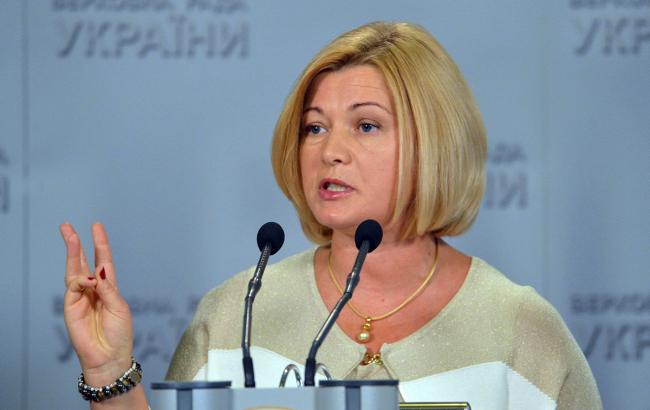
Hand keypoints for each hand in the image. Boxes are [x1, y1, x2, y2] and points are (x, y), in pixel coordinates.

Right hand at [60, 222, 132, 385]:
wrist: (109, 357)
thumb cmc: (119, 334)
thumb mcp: (119, 307)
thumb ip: (108, 288)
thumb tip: (97, 270)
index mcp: (108, 287)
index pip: (103, 261)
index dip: (100, 244)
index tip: (97, 227)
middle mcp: (93, 289)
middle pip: (82, 262)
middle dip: (75, 244)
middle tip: (67, 226)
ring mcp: (80, 297)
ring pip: (74, 270)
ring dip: (74, 254)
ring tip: (72, 237)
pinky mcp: (71, 307)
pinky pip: (73, 287)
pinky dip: (81, 280)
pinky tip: (88, 279)